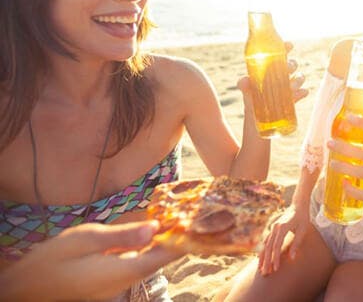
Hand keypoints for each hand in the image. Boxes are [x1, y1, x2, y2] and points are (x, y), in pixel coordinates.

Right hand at [0, 221, 180, 300]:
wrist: (24, 289)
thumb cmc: (51, 261)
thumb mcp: (86, 239)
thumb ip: (123, 235)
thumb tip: (155, 227)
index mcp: (122, 272)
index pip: (164, 257)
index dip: (183, 240)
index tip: (197, 223)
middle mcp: (124, 283)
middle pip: (159, 260)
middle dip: (174, 239)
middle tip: (190, 215)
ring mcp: (117, 286)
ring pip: (148, 263)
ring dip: (161, 244)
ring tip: (175, 219)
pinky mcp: (109, 284)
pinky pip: (135, 265)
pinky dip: (146, 250)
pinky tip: (149, 233)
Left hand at [238, 42, 307, 107]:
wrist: (258, 127)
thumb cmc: (251, 106)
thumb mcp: (247, 95)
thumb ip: (244, 86)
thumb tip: (243, 81)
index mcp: (269, 72)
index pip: (279, 55)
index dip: (285, 48)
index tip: (290, 45)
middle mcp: (280, 78)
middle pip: (290, 65)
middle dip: (292, 65)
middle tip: (287, 71)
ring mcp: (287, 89)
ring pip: (298, 78)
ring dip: (298, 79)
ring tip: (291, 87)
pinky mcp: (292, 101)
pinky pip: (301, 93)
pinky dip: (302, 92)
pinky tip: (303, 92)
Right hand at [258, 205, 309, 275]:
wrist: (298, 206)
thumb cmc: (302, 219)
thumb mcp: (302, 231)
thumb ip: (296, 244)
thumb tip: (291, 258)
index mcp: (282, 227)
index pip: (277, 246)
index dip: (275, 258)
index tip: (275, 268)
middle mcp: (275, 227)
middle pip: (268, 247)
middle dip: (266, 261)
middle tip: (265, 273)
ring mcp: (272, 228)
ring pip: (265, 245)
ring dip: (263, 258)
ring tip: (261, 269)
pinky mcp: (272, 229)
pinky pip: (266, 242)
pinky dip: (263, 251)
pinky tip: (261, 259)